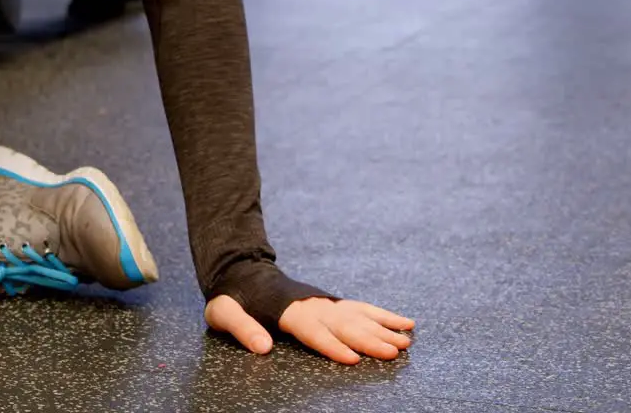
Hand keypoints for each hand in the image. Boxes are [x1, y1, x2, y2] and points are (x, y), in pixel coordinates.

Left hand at [205, 295, 413, 363]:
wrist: (240, 272)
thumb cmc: (230, 298)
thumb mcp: (223, 312)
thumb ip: (242, 328)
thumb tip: (263, 347)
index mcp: (286, 312)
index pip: (313, 331)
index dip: (332, 345)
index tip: (353, 358)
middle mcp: (311, 306)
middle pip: (343, 325)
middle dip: (369, 339)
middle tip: (394, 351)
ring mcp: (323, 302)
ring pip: (358, 316)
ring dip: (383, 328)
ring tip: (406, 341)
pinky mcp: (331, 302)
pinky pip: (361, 308)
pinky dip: (384, 315)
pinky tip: (405, 323)